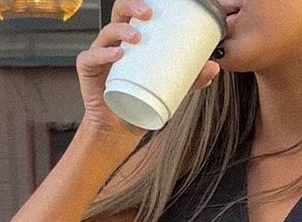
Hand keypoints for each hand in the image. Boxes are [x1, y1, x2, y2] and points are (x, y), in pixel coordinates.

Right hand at [76, 0, 220, 139]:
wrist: (120, 129)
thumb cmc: (141, 103)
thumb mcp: (171, 89)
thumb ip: (190, 78)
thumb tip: (214, 67)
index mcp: (130, 37)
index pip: (134, 10)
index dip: (143, 1)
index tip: (162, 2)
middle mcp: (114, 41)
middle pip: (119, 12)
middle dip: (132, 7)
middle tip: (149, 14)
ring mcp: (99, 53)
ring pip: (107, 32)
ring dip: (121, 30)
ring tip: (136, 37)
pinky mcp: (87, 70)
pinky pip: (92, 57)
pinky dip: (103, 54)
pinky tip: (117, 54)